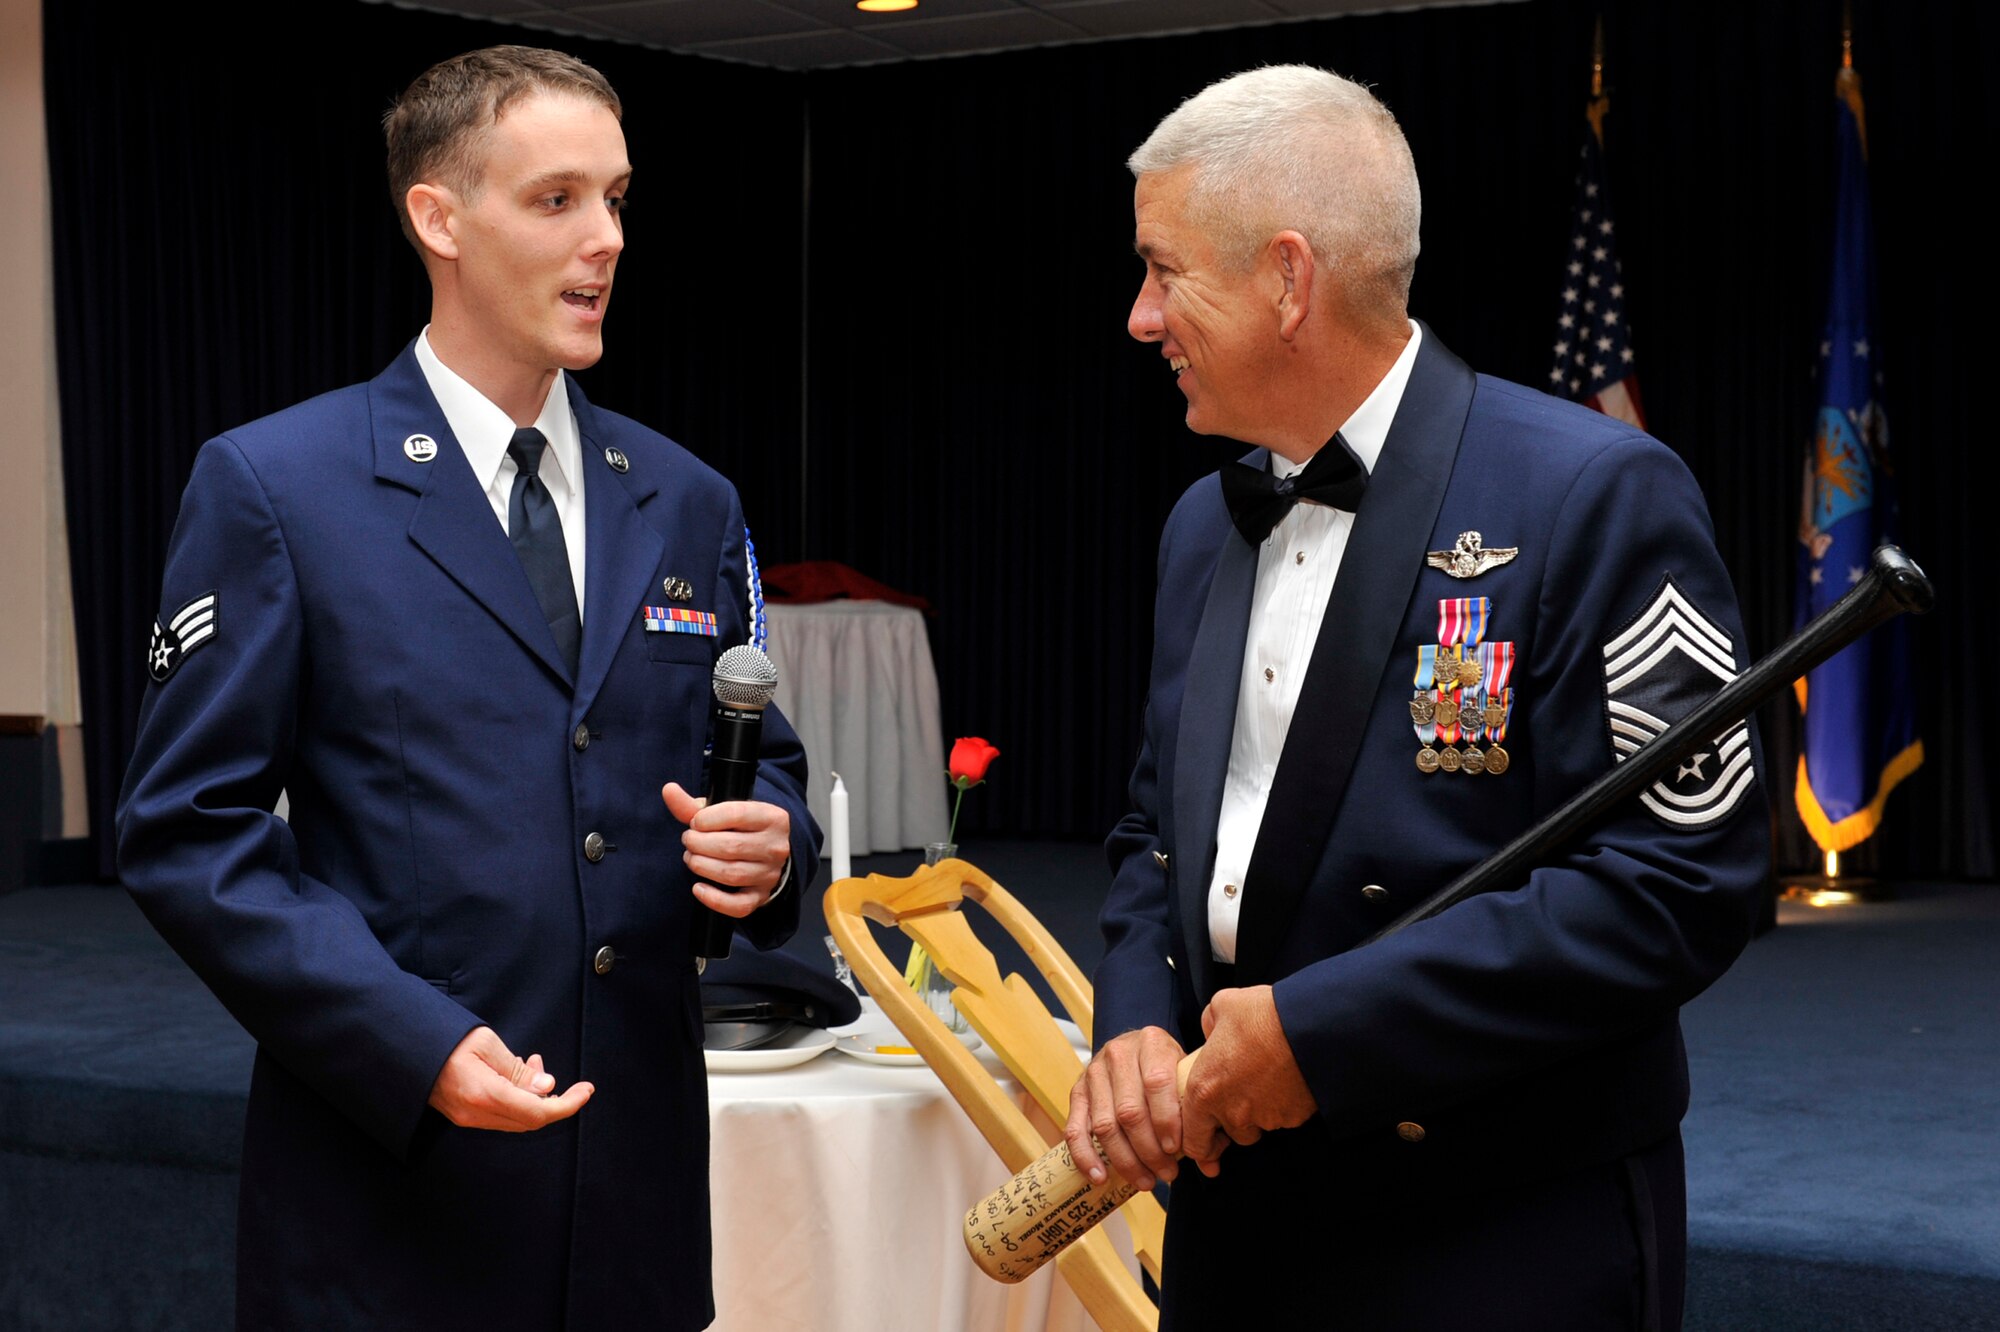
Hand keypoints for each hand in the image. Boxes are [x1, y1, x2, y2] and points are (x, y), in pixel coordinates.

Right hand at [427, 1026, 593, 1131]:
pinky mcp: (463, 1115)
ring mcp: (467, 1118)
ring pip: (517, 1118)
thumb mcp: (488, 1045)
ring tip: (536, 1063)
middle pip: (530, 1121)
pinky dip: (519, 1098)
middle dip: (556, 1102)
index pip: (538, 1113)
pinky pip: (501, 1114)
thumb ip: (519, 1070)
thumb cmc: (445, 1039)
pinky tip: (519, 1074)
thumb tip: (546, 1088)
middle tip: (572, 1082)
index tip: (586, 1091)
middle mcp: (476, 1114)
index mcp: (484, 1095)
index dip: (567, 1105)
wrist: (407, 1047)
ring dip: (536, 1097)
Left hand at [661, 782, 791, 917]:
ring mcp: (770, 874)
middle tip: (688, 841)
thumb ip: (693, 805)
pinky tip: (698, 888)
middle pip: (731, 846)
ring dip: (701, 866)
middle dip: (699, 843)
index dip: (706, 819)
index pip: (736, 814)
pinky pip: (739, 906)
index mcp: (773, 818)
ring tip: (691, 858)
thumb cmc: (740, 828)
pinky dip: (714, 900)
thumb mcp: (722, 811)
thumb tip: (668, 790)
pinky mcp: (760, 896)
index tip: (695, 822)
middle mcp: (776, 846)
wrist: (764, 851)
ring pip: (732, 874)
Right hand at [1064, 1025, 1186, 1191]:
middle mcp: (1119, 1053)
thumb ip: (1197, 1118)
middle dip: (1149, 1150)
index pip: (1157, 1082)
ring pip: (1105, 1125)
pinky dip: (1085, 1157)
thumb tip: (1210, 1166)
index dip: (1166, 1120)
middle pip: (1129, 1110)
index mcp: (1151, 1042)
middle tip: (1167, 1173)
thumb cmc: (1168, 1069)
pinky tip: (1100, 1177)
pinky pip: (1075, 1129)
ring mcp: (1094, 1072)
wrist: (1138, 1050)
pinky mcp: (1077, 1092)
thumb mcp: (1186, 1078)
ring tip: (1146, 1181)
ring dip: (1125, 1160)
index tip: (1177, 1149)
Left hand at [1179, 985, 1315, 1170]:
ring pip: (1257, 1127)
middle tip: (1240, 1100)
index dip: (1197, 1141)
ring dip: (1257, 1114)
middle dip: (1231, 1124)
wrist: (1311, 1027)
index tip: (1204, 1136)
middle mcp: (1233, 1112)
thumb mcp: (1222, 1006)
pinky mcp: (1292, 1118)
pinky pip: (1283, 1119)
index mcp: (1205, 1090)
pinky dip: (1282, 1106)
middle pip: (1229, 1135)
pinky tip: (1284, 1082)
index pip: (1193, 1140)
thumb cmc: (1264, 1016)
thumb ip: (1208, 1026)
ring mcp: (1265, 1118)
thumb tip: (1212, 1034)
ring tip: (1264, 1083)